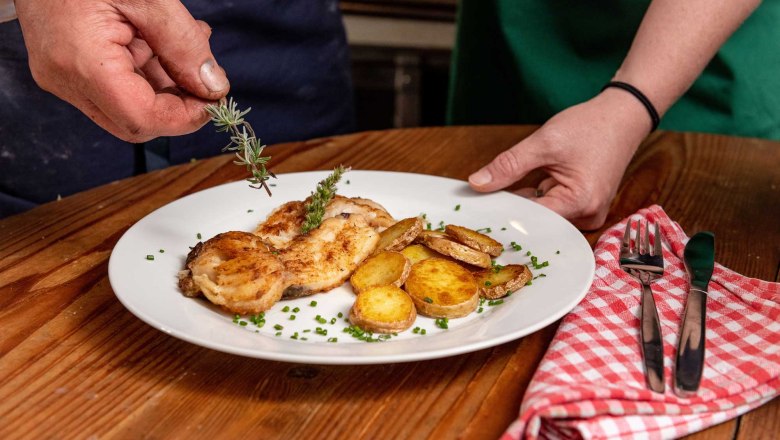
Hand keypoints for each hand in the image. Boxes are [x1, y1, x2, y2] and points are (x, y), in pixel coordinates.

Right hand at [15, 0, 228, 141]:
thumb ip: (183, 44)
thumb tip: (212, 87)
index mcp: (82, 63)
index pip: (141, 118)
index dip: (185, 118)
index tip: (214, 100)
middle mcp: (65, 79)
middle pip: (134, 121)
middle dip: (177, 105)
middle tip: (206, 78)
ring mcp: (62, 75)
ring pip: (127, 105)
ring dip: (166, 84)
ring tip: (189, 43)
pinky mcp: (66, 66)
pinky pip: (114, 85)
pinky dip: (147, 71)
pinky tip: (166, 42)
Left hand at [468, 90, 651, 229]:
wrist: (623, 116)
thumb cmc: (591, 126)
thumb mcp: (544, 143)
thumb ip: (508, 166)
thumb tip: (477, 184)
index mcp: (580, 202)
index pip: (530, 218)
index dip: (503, 212)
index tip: (477, 207)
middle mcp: (588, 215)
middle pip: (537, 222)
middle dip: (511, 209)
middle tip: (481, 199)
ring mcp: (588, 213)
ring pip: (543, 217)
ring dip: (524, 203)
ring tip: (502, 191)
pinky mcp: (584, 207)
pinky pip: (552, 210)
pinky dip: (537, 199)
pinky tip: (523, 188)